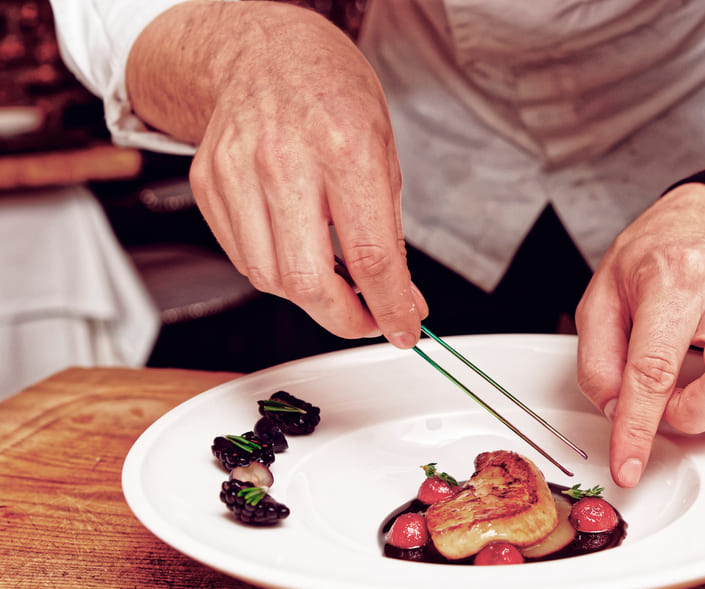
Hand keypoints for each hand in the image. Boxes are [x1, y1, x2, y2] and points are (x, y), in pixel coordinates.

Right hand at [132, 2, 425, 345]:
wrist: (262, 51)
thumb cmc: (329, 92)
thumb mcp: (384, 150)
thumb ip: (389, 230)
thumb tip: (400, 295)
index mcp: (343, 149)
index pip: (369, 255)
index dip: (390, 307)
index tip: (404, 328)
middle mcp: (284, 161)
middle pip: (307, 281)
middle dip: (344, 319)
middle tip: (368, 319)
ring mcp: (236, 172)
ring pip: (269, 279)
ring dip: (309, 299)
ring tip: (334, 282)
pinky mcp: (207, 184)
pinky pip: (242, 258)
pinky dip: (275, 272)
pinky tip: (296, 253)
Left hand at [575, 185, 704, 487]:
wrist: (702, 217)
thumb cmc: (652, 256)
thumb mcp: (600, 297)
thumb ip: (598, 360)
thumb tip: (617, 411)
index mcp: (674, 282)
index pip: (655, 370)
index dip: (638, 428)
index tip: (629, 466)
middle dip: (699, 414)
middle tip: (674, 402)